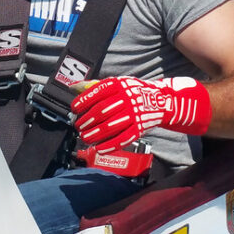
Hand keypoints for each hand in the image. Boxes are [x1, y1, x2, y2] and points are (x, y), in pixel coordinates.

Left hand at [71, 76, 211, 153]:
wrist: (160, 101)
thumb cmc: (132, 92)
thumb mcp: (116, 84)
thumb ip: (94, 86)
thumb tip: (72, 87)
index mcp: (118, 85)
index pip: (96, 93)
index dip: (82, 102)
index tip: (74, 110)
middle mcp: (126, 98)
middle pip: (101, 112)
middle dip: (86, 121)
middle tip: (78, 127)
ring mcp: (134, 114)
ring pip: (110, 127)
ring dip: (94, 135)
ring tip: (85, 138)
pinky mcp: (139, 128)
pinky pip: (122, 139)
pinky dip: (109, 145)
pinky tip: (99, 149)